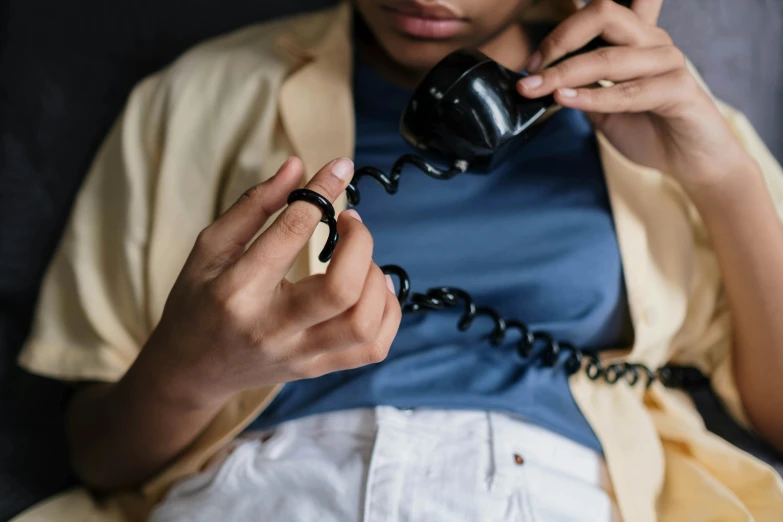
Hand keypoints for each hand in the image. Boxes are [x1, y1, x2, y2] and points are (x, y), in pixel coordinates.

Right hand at [141, 157, 401, 409]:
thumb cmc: (199, 301)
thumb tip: (298, 167)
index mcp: (237, 290)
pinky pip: (373, 348)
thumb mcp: (210, 247)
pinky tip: (374, 290)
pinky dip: (387, 313)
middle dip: (360, 243)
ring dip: (376, 280)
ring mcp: (300, 355)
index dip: (323, 192)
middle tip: (349, 221)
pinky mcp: (318, 369)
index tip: (340, 167)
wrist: (193, 369)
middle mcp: (273, 329)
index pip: (291, 234)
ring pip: (364, 324)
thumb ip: (254, 205)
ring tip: (360, 260)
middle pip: (341, 290)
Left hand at [516, 0, 754, 187]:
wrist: (689, 161)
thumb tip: (541, 83)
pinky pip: (629, 90)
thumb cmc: (648, 130)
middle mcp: (653, 41)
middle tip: (532, 69)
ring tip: (536, 89)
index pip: (599, 13)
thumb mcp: (603, 108)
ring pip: (609, 57)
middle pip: (603, 15)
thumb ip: (580, 89)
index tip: (532, 62)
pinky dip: (594, 97)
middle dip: (560, 41)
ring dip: (565, 74)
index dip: (561, 31)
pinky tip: (566, 100)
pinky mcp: (679, 88)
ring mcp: (668, 61)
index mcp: (636, 39)